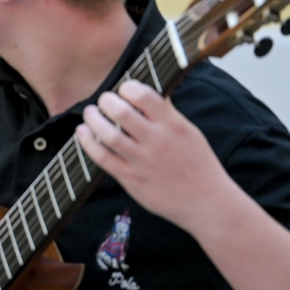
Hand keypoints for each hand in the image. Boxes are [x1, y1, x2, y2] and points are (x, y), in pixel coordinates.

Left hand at [75, 80, 232, 231]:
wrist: (207, 201)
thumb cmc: (199, 165)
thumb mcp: (189, 133)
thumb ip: (168, 114)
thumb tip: (150, 94)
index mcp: (173, 126)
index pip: (145, 96)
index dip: (128, 88)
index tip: (123, 89)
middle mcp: (157, 141)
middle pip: (122, 113)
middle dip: (106, 101)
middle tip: (103, 101)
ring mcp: (143, 161)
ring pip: (108, 135)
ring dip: (93, 120)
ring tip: (90, 114)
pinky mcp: (132, 179)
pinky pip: (103, 159)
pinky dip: (88, 144)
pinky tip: (82, 133)